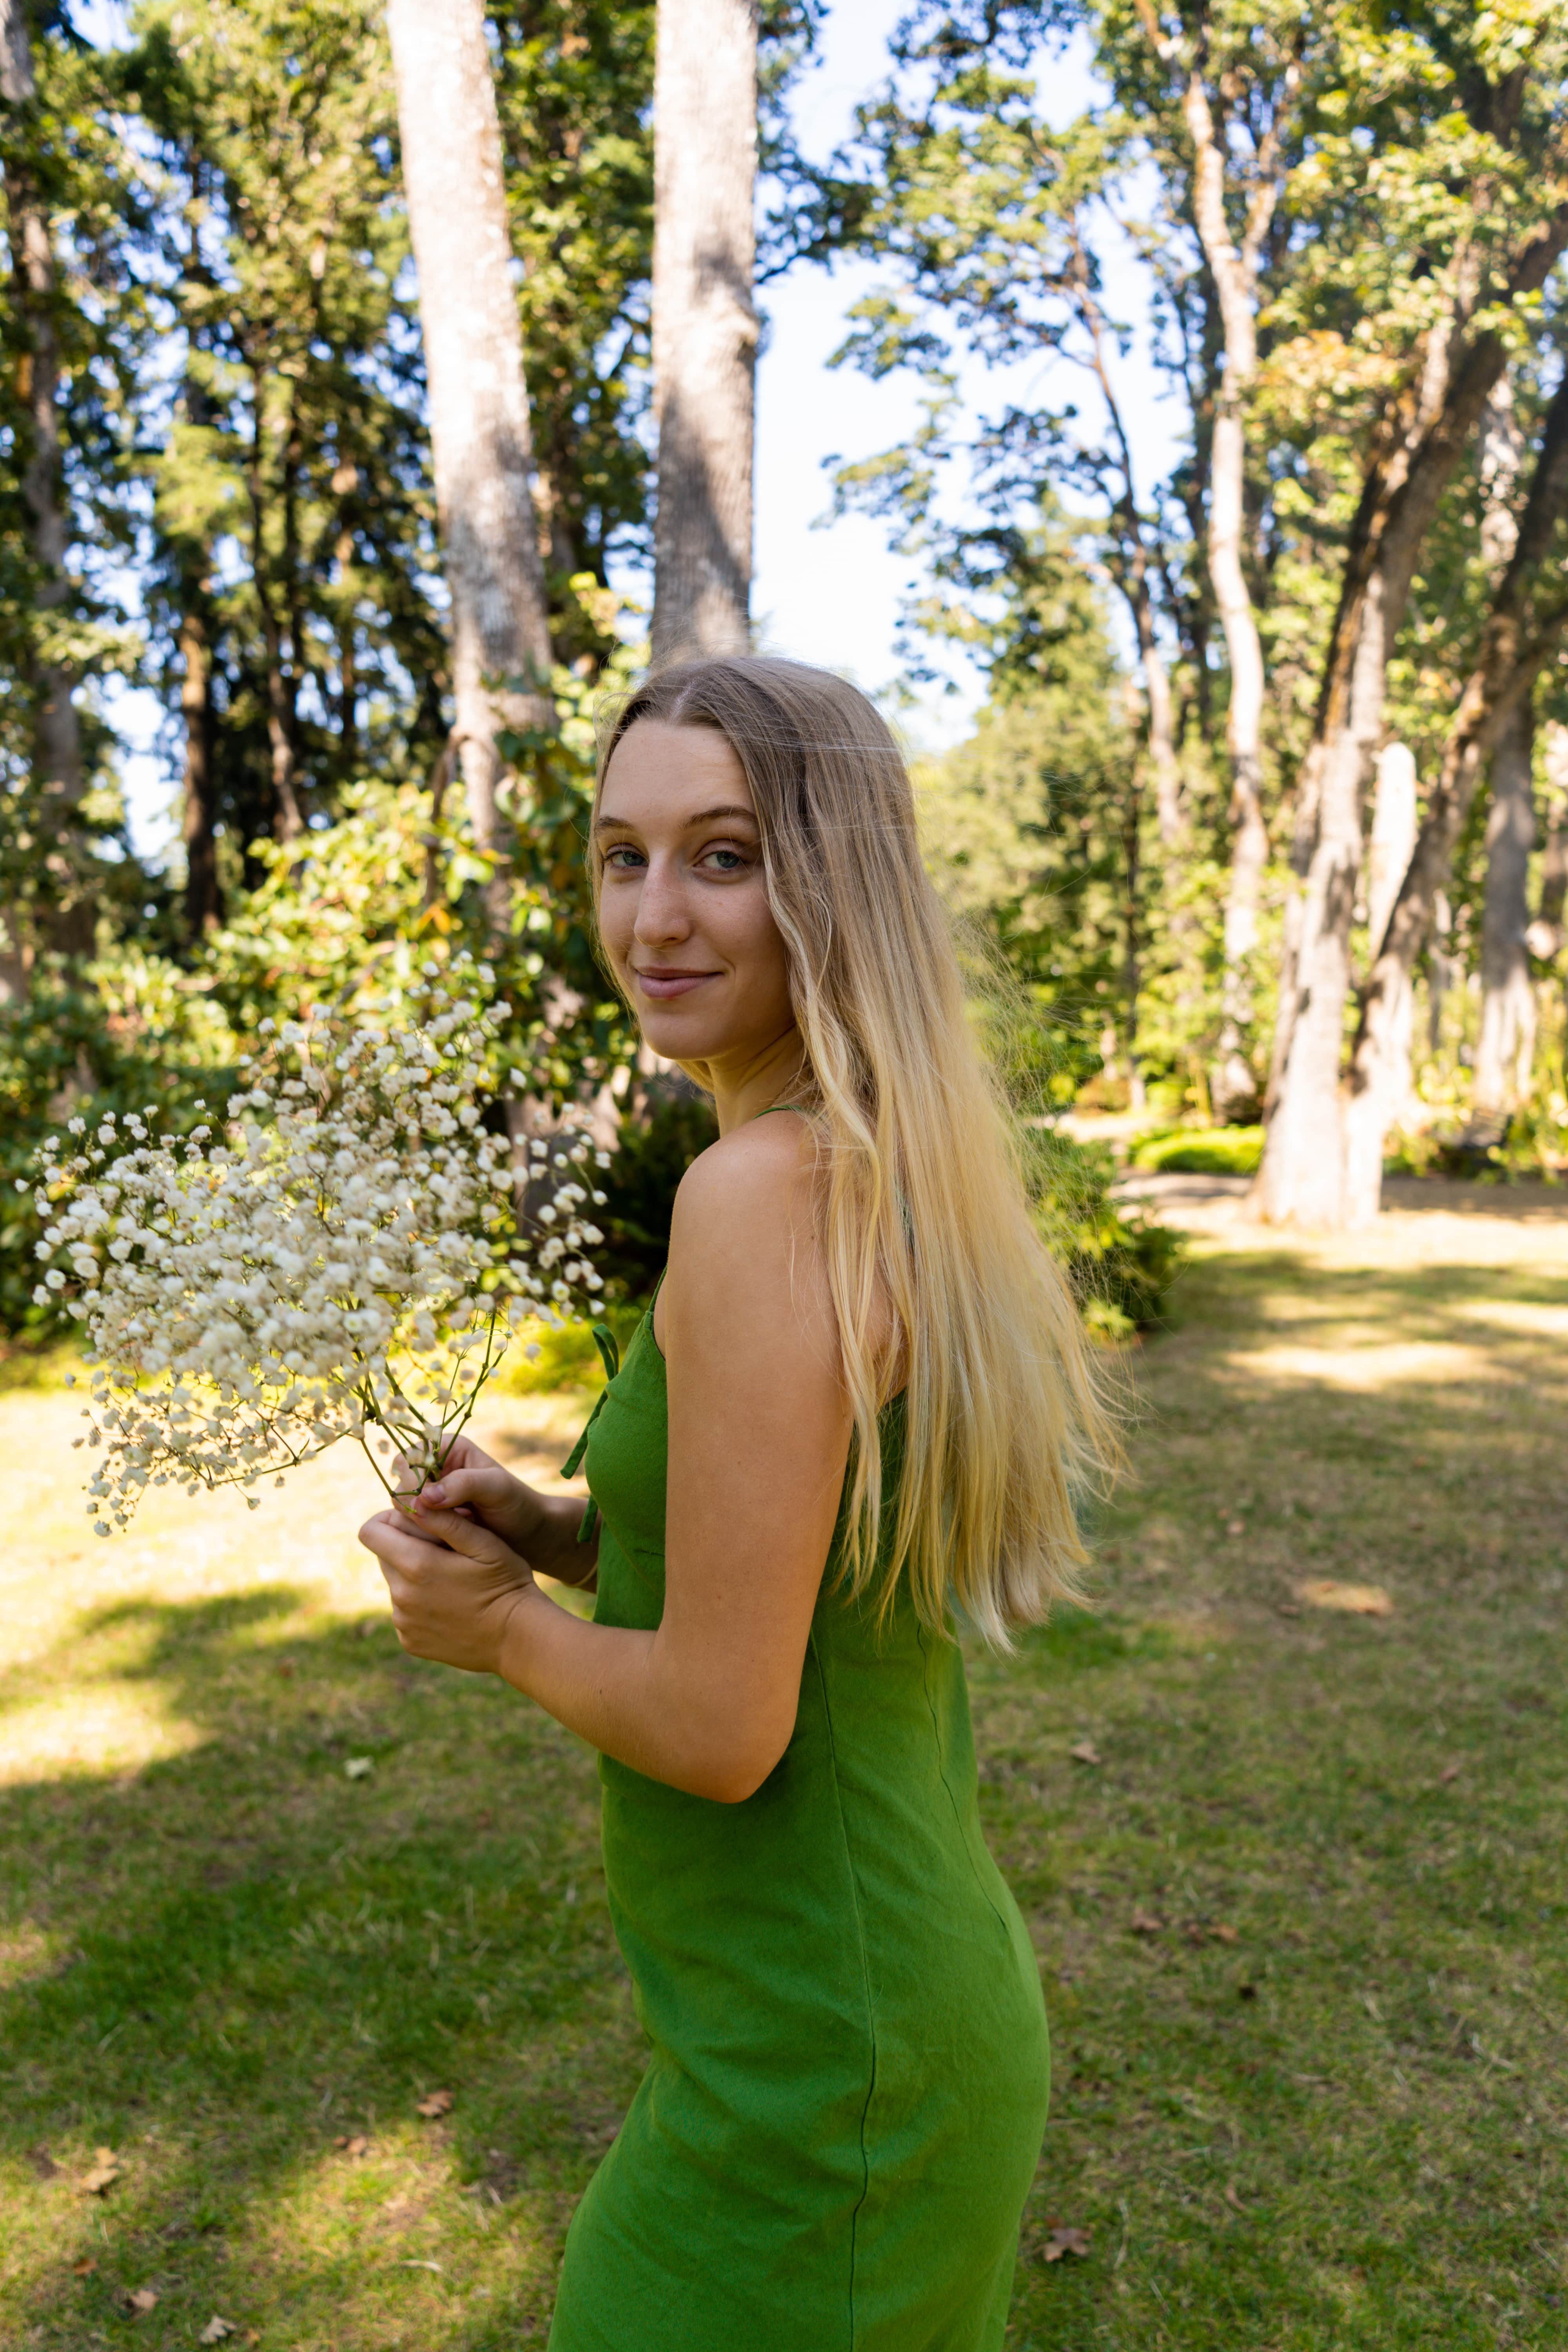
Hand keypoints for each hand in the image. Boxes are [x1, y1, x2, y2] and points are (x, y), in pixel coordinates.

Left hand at [358, 1499, 535, 1675]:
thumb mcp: (485, 1544)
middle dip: (405, 1547)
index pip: (370, 1532)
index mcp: (417, 1565)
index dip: (388, 1520)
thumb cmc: (506, 1583)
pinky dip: (420, 1604)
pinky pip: (404, 1612)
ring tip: (451, 1581)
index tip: (415, 1520)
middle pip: (383, 1556)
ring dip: (414, 1576)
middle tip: (442, 1551)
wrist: (518, 1638)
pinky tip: (450, 1606)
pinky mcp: (409, 1641)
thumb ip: (446, 1521)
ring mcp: (404, 1622)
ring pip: (395, 1584)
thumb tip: (414, 1502)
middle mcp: (402, 1595)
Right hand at [398, 1434, 531, 1550]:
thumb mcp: (497, 1489)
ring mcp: (429, 1494)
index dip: (412, 1479)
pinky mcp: (428, 1517)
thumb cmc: (517, 1504)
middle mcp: (433, 1468)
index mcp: (447, 1448)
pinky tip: (444, 1540)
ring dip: (420, 1521)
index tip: (425, 1502)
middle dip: (415, 1503)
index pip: (412, 1456)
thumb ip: (464, 1485)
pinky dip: (422, 1533)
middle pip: (401, 1481)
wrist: (526, 1533)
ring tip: (449, 1531)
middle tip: (440, 1521)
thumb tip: (425, 1496)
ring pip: (402, 1506)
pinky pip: (410, 1525)